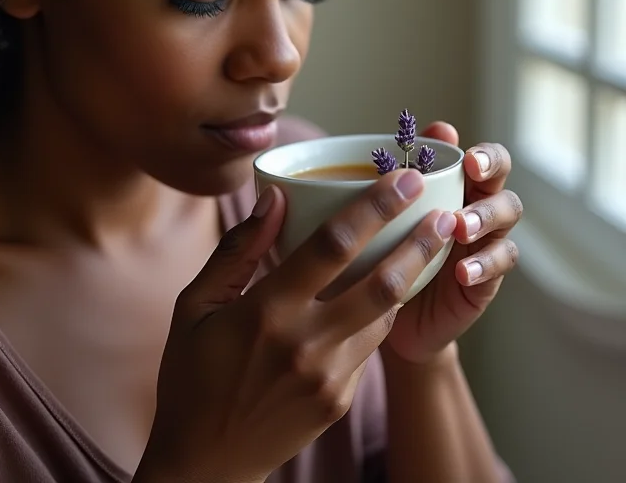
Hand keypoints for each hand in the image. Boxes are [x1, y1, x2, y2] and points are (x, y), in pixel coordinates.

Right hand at [137, 167, 448, 482]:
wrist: (204, 462)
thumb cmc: (190, 376)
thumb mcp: (195, 305)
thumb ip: (237, 250)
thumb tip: (273, 198)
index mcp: (266, 312)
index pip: (332, 246)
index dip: (372, 207)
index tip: (400, 179)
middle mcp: (306, 343)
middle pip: (381, 282)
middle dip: (418, 242)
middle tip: (442, 211)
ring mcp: (330, 376)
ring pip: (385, 314)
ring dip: (410, 276)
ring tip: (429, 243)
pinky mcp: (340, 398)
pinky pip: (369, 344)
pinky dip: (380, 311)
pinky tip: (384, 290)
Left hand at [384, 121, 521, 364]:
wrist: (390, 315)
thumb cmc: (388, 253)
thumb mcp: (386, 213)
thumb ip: (400, 175)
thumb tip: (419, 137)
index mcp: (458, 189)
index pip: (486, 161)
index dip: (485, 155)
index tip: (468, 159)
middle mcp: (477, 212)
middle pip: (502, 182)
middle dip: (493, 175)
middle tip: (474, 175)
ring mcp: (484, 245)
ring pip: (506, 220)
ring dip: (485, 217)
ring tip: (460, 226)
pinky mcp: (486, 280)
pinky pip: (499, 266)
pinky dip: (483, 265)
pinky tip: (463, 271)